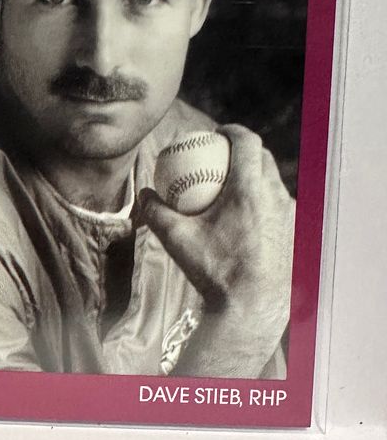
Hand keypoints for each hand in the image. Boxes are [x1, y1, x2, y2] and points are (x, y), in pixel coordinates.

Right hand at [137, 125, 293, 376]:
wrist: (251, 309)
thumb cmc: (214, 272)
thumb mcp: (177, 240)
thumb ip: (156, 212)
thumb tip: (143, 194)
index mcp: (251, 189)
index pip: (247, 142)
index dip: (233, 131)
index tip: (219, 133)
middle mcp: (277, 196)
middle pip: (264, 159)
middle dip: (246, 151)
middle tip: (224, 156)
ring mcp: (291, 216)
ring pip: (275, 184)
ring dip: (257, 178)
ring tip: (237, 187)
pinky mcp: (297, 234)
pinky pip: (280, 208)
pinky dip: (265, 203)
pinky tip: (249, 219)